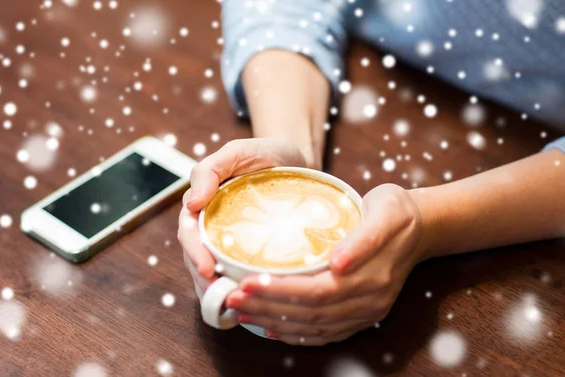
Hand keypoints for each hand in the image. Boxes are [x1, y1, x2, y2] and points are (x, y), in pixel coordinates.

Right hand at [178, 138, 307, 299]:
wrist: (296, 161)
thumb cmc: (264, 154)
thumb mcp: (237, 152)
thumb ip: (210, 170)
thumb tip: (192, 203)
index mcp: (202, 206)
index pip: (188, 233)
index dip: (194, 252)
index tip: (207, 269)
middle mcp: (210, 226)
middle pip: (197, 258)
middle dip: (204, 281)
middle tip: (221, 297)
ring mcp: (228, 241)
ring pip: (213, 271)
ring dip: (217, 293)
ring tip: (231, 309)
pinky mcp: (248, 252)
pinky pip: (236, 273)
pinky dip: (237, 291)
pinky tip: (245, 308)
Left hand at [225, 184, 426, 344]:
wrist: (421, 227)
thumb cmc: (396, 211)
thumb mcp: (386, 210)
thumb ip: (364, 238)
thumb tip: (337, 262)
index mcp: (373, 277)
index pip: (318, 291)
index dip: (280, 291)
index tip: (246, 282)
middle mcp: (369, 301)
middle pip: (310, 313)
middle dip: (267, 307)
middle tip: (232, 298)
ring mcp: (366, 312)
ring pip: (314, 327)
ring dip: (274, 322)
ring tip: (241, 312)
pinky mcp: (361, 315)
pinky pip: (325, 333)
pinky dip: (295, 334)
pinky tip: (271, 328)